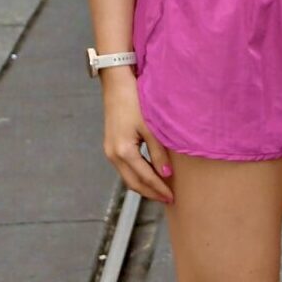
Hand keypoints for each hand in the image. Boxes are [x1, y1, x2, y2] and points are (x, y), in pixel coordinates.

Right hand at [101, 73, 173, 203]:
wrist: (116, 83)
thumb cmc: (135, 100)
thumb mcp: (150, 127)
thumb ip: (158, 152)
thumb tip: (166, 174)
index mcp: (123, 152)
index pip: (145, 178)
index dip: (159, 189)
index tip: (172, 197)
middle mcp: (113, 155)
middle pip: (133, 183)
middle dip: (150, 193)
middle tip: (167, 199)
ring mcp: (110, 151)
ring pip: (128, 177)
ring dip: (143, 185)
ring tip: (160, 189)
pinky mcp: (110, 145)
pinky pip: (125, 167)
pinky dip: (137, 174)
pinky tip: (148, 172)